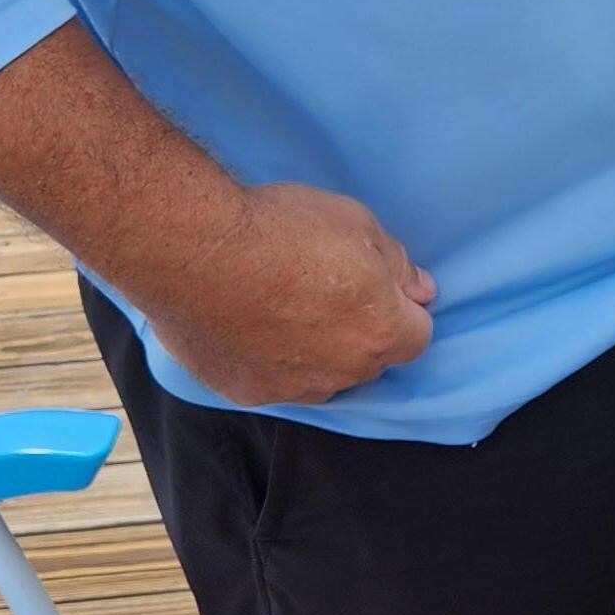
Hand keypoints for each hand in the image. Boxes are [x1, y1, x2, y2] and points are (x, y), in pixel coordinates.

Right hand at [145, 179, 435, 406]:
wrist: (195, 248)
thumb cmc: (279, 228)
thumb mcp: (356, 221)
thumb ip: (396, 263)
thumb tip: (419, 289)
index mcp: (379, 331)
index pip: (416, 336)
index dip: (400, 309)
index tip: (378, 287)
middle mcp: (341, 371)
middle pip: (368, 359)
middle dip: (358, 331)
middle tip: (323, 289)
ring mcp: (293, 388)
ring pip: (321, 377)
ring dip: (314, 351)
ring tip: (281, 306)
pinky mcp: (247, 392)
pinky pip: (273, 381)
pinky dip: (268, 359)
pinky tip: (248, 323)